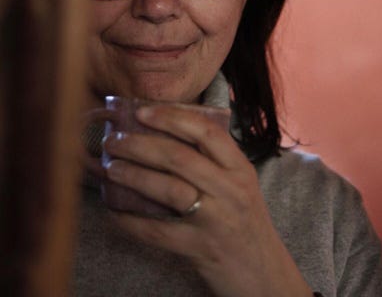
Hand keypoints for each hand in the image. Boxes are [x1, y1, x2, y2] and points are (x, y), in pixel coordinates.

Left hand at [104, 104, 312, 296]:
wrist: (264, 275)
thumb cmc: (245, 222)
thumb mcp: (239, 185)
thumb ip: (214, 161)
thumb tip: (165, 132)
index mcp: (240, 168)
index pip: (206, 131)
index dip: (172, 117)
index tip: (142, 111)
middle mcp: (231, 189)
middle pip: (180, 157)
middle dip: (141, 145)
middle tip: (114, 140)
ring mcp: (217, 220)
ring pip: (169, 189)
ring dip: (134, 175)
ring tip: (111, 167)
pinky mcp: (201, 249)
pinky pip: (159, 232)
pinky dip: (132, 220)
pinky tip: (115, 211)